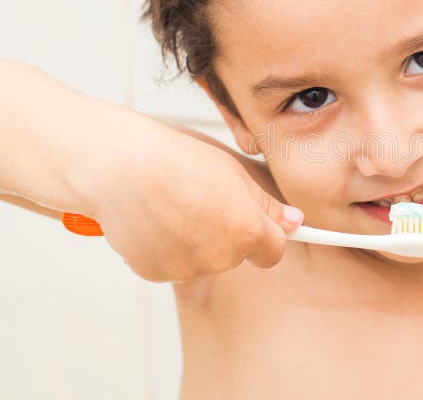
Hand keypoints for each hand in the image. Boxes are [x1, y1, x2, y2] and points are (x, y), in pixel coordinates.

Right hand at [75, 116, 302, 282]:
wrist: (118, 167)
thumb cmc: (174, 160)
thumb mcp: (232, 172)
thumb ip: (266, 205)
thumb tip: (294, 223)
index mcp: (246, 230)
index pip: (274, 251)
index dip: (267, 236)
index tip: (261, 227)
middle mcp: (221, 256)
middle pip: (236, 254)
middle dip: (227, 233)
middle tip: (201, 200)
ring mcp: (187, 268)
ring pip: (203, 261)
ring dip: (195, 242)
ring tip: (172, 206)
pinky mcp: (156, 273)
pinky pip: (173, 265)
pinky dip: (167, 248)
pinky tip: (153, 220)